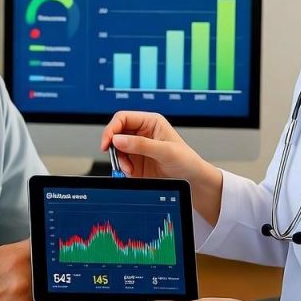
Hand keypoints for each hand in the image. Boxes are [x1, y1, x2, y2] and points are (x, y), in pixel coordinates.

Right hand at [0, 241, 65, 300]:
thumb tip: (48, 246)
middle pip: (58, 299)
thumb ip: (27, 250)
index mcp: (20, 267)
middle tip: (33, 299)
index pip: (55, 268)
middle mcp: (24, 292)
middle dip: (47, 300)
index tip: (56, 279)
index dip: (57, 276)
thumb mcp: (1, 257)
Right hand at [99, 111, 222, 222]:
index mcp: (150, 122)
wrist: (192, 181)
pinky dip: (122, 168)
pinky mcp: (135, 162)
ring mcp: (137, 148)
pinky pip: (120, 162)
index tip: (108, 143)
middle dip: (114, 147)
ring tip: (129, 169)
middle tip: (116, 159)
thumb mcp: (165, 151)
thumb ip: (141, 145)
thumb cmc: (186, 161)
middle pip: (116, 133)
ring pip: (116, 149)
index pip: (123, 118)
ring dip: (119, 160)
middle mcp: (141, 133)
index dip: (112, 129)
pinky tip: (131, 172)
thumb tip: (118, 139)